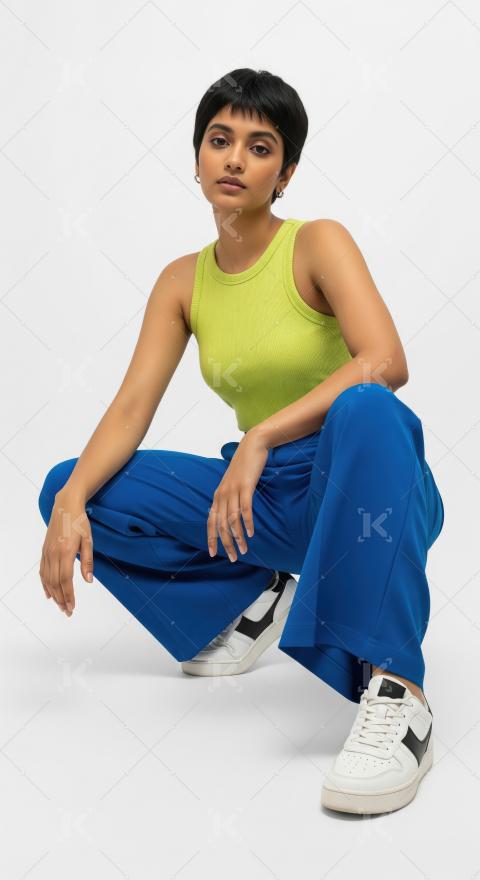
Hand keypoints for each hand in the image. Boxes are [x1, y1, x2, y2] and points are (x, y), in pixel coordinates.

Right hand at [39, 491, 93, 615]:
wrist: (66, 506)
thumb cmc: (79, 522)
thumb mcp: (88, 540)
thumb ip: (88, 561)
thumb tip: (89, 580)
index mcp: (66, 551)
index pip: (66, 579)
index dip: (68, 595)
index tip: (72, 607)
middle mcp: (54, 553)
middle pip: (55, 582)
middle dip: (61, 599)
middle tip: (67, 611)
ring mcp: (47, 552)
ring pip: (47, 579)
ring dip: (53, 594)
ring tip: (60, 605)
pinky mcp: (44, 550)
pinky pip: (42, 571)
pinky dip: (44, 584)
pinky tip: (49, 593)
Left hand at [207, 430, 269, 561]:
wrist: (253, 445)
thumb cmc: (245, 466)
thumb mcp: (234, 483)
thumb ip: (230, 498)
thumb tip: (231, 515)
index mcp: (218, 495)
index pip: (211, 521)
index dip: (211, 538)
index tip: (214, 554)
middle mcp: (222, 494)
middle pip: (221, 524)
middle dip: (226, 543)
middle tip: (234, 558)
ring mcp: (233, 490)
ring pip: (232, 519)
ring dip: (238, 537)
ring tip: (244, 550)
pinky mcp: (246, 486)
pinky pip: (245, 508)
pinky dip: (247, 522)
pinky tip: (250, 533)